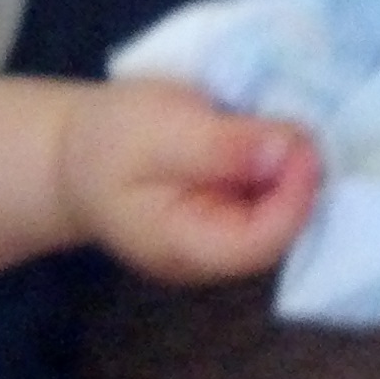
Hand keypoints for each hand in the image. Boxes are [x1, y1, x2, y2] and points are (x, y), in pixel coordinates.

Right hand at [58, 76, 319, 283]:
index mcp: (187, 248)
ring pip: (283, 212)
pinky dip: (283, 164)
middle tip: (306, 121)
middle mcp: (216, 258)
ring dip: (296, 168)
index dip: (294, 195)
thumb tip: (291, 151)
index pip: (261, 241)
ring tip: (294, 120)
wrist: (73, 153)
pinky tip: (280, 131)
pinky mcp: (233, 215)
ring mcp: (227, 239)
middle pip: (281, 230)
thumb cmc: (106, 143)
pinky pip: (271, 197)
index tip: (303, 142)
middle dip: (301, 178)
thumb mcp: (159, 130)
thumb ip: (222, 146)